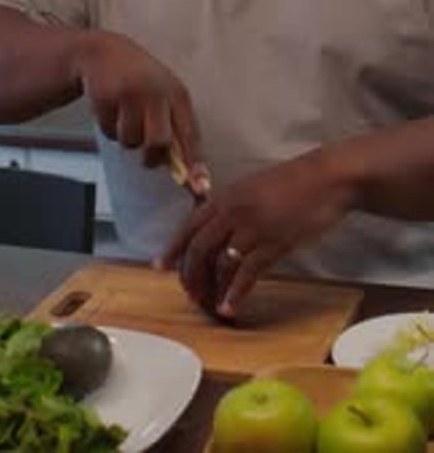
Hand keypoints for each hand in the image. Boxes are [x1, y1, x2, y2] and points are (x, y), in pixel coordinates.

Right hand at [77, 30, 209, 196]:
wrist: (105, 53)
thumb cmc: (140, 80)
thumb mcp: (164, 97)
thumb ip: (175, 128)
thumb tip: (185, 171)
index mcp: (178, 94)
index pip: (190, 135)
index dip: (195, 164)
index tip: (200, 188)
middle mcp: (157, 92)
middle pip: (159, 142)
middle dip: (151, 156)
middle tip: (147, 157)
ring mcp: (131, 93)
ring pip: (130, 140)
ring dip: (127, 137)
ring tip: (126, 115)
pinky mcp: (107, 96)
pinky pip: (109, 131)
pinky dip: (109, 127)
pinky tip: (112, 107)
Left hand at [161, 148, 353, 317]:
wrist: (327, 178)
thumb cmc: (293, 183)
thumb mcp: (252, 188)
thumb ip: (232, 207)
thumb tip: (217, 230)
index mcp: (225, 196)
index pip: (188, 226)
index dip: (173, 249)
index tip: (160, 266)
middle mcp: (232, 211)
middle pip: (198, 249)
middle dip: (189, 275)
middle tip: (190, 294)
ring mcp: (252, 228)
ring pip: (219, 264)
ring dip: (211, 289)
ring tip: (209, 305)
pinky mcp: (273, 244)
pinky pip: (246, 274)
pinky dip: (235, 294)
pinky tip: (230, 308)